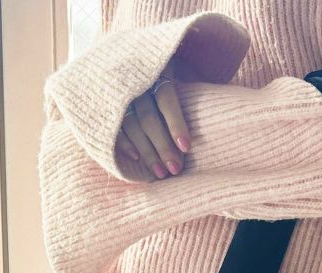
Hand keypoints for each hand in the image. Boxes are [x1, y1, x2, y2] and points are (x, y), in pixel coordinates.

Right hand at [116, 55, 192, 180]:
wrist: (137, 50)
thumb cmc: (172, 64)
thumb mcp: (185, 66)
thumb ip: (195, 85)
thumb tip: (214, 111)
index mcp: (157, 65)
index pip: (166, 98)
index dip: (176, 123)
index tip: (187, 147)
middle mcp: (135, 78)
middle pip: (148, 116)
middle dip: (163, 146)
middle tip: (175, 170)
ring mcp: (118, 89)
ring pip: (131, 124)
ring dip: (146, 151)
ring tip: (160, 173)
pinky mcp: (107, 101)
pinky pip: (114, 125)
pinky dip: (124, 142)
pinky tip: (136, 158)